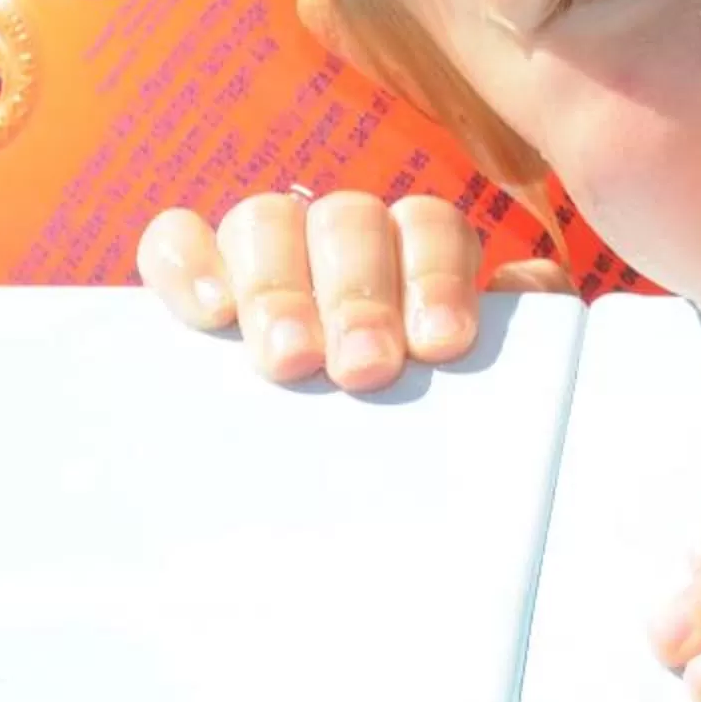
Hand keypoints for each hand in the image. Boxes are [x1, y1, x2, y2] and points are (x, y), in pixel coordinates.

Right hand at [137, 190, 572, 391]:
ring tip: (290, 361)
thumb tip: (526, 289)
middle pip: (348, 223)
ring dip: (279, 288)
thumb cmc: (425, 416)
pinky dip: (187, 263)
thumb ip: (519, 327)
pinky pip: (174, 239)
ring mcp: (266, 250)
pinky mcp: (192, 277)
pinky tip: (209, 315)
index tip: (442, 345)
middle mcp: (342, 237)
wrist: (349, 482)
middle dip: (359, 295)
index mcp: (417, 251)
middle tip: (365, 367)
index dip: (437, 276)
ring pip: (266, 220)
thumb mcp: (482, 375)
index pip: (429, 226)